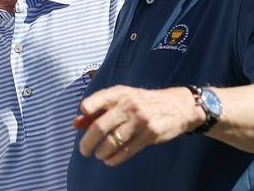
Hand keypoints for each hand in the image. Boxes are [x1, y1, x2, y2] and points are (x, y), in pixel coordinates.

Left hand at [73, 86, 203, 165]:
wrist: (178, 106)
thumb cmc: (143, 102)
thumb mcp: (122, 99)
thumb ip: (98, 110)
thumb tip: (75, 123)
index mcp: (120, 93)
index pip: (100, 98)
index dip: (88, 107)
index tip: (81, 118)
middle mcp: (129, 105)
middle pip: (100, 127)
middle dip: (87, 142)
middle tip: (83, 150)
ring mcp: (140, 120)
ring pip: (113, 142)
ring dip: (101, 152)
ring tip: (99, 155)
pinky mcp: (150, 135)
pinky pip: (127, 151)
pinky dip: (115, 159)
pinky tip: (110, 160)